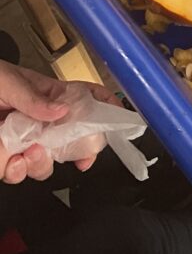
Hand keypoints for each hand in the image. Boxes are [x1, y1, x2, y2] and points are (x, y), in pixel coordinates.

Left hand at [0, 61, 117, 183]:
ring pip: (46, 163)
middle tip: (79, 158)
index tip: (118, 122)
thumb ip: (34, 97)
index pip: (86, 97)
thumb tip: (63, 111)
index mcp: (48, 94)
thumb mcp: (8, 80)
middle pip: (74, 139)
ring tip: (28, 155)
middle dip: (78, 151)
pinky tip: (10, 162)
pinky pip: (18, 173)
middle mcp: (41, 119)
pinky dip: (15, 171)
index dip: (106, 107)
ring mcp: (23, 140)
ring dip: (41, 164)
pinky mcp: (5, 158)